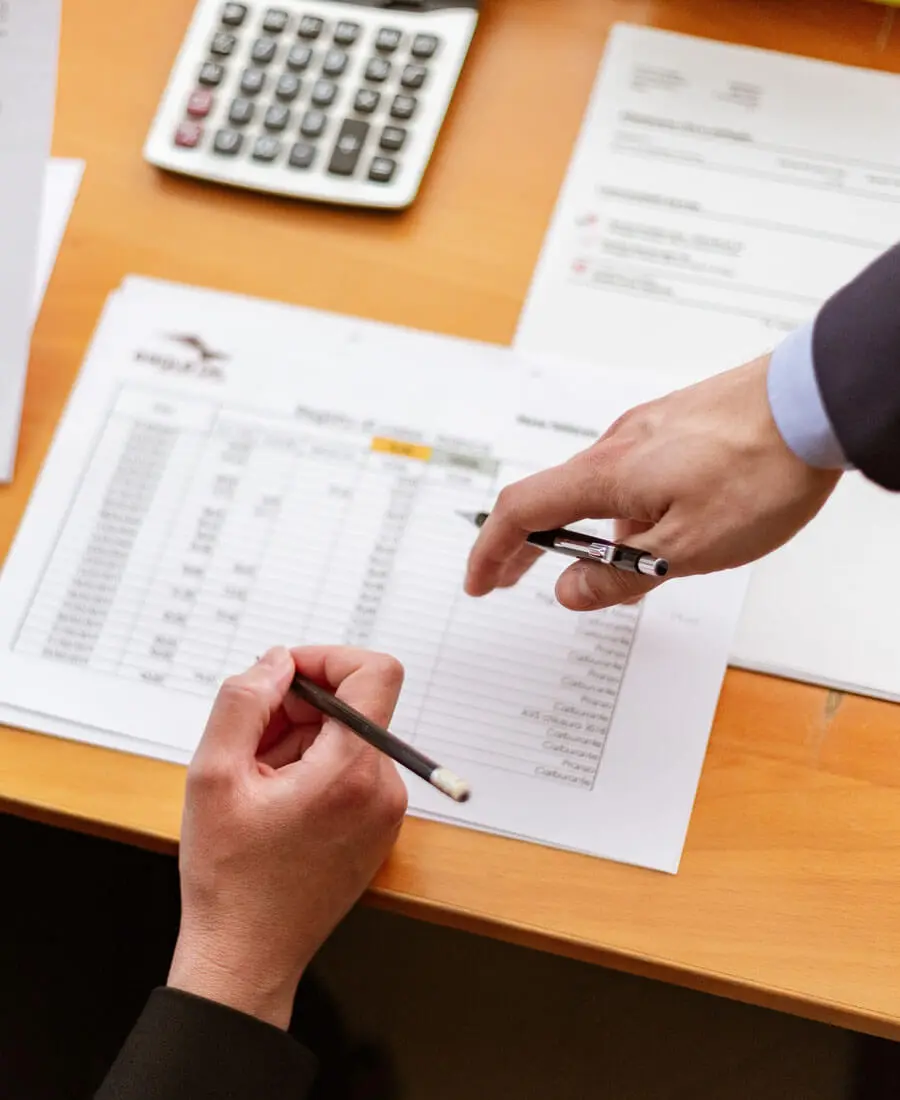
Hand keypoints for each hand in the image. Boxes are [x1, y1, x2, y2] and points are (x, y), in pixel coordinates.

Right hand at [167, 645, 407, 1029]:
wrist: (247, 958)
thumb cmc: (229, 877)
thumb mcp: (212, 775)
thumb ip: (243, 701)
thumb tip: (276, 661)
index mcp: (351, 772)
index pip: (376, 672)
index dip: (328, 658)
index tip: (284, 676)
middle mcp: (383, 788)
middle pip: (353, 706)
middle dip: (298, 707)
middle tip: (248, 742)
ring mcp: (386, 812)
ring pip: (348, 737)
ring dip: (300, 739)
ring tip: (256, 782)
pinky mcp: (378, 828)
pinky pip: (351, 770)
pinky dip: (313, 767)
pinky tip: (274, 801)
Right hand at [465, 356, 840, 610]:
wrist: (818, 402)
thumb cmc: (760, 470)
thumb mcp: (687, 549)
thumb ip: (620, 575)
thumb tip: (569, 592)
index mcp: (607, 475)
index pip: (522, 512)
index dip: (491, 551)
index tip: (479, 582)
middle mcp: (617, 445)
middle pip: (551, 497)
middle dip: (525, 544)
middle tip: (511, 578)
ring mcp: (648, 429)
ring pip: (597, 487)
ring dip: (586, 531)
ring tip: (615, 571)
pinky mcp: (677, 424)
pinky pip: (631, 472)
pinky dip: (621, 507)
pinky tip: (658, 527)